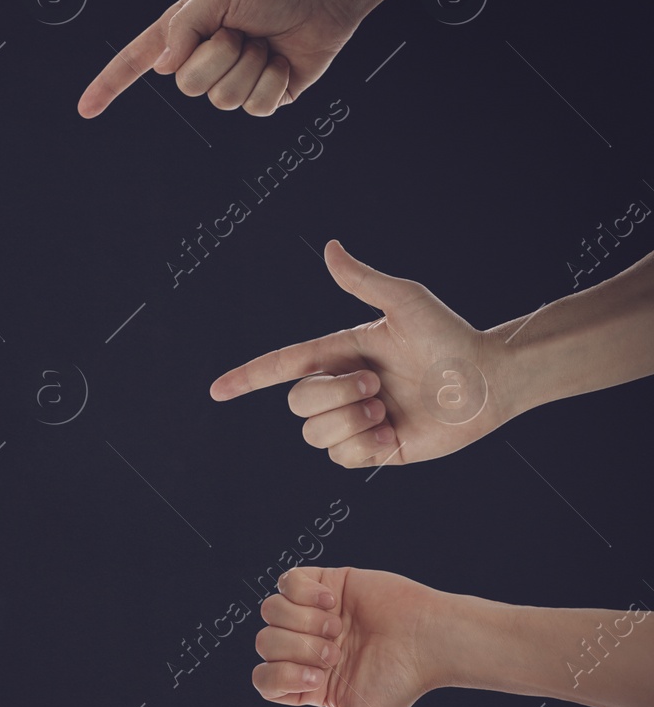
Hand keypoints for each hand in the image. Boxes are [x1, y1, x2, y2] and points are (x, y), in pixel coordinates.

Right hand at [78, 0, 360, 117]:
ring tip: (264, 44)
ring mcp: (230, 85)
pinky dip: (273, 82)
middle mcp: (202, 63)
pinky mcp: (259, 101)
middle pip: (187, 86)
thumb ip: (184, 25)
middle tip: (241, 33)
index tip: (85, 109)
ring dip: (250, 66)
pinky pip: (255, 108)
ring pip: (224, 99)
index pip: (136, 61)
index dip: (109, 85)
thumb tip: (166, 67)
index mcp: (183, 35)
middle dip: (219, 56)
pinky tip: (281, 62)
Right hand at [211, 240, 503, 465]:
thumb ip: (363, 280)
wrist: (489, 381)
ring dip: (350, 421)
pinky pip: (340, 458)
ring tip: (385, 409)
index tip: (217, 390)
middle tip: (375, 385)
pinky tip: (392, 433)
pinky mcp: (374, 451)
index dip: (247, 378)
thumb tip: (331, 248)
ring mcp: (356, 422)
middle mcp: (343, 388)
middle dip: (333, 395)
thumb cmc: (452, 335)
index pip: (282, 366)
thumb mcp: (405, 301)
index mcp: (341, 354)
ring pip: (314, 434)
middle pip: (297, 403)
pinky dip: (363, 446)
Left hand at [254, 566, 442, 706]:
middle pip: (264, 643)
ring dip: (304, 620)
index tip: (321, 678)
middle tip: (336, 652)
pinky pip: (286, 580)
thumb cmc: (398, 685)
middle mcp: (302, 648)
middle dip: (299, 648)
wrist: (429, 639)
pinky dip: (305, 591)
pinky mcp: (322, 583)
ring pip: (269, 611)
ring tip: (338, 625)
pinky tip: (335, 602)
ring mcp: (310, 614)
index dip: (284, 676)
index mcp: (304, 682)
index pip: (263, 679)